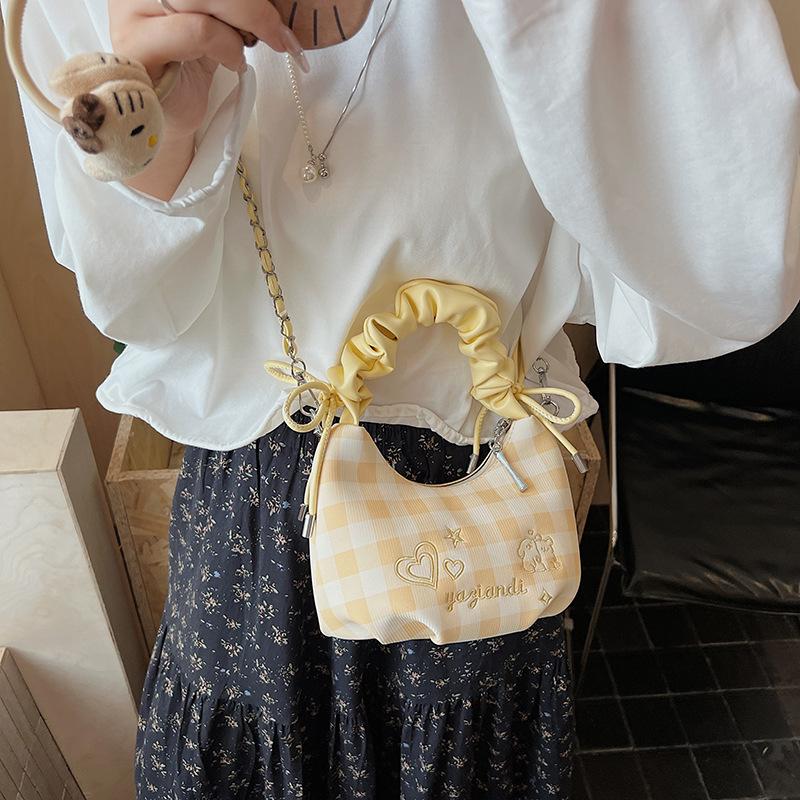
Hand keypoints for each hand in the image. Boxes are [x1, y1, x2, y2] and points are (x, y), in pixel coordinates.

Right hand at [108, 0, 306, 140]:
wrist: (170, 114)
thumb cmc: (187, 68)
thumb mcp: (212, 22)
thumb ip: (227, 5)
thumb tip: (269, 2)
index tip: (276, 16)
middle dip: (252, 6)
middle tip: (279, 33)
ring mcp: (129, 11)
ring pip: (202, 1)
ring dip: (238, 28)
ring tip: (241, 50)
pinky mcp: (138, 45)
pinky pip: (199, 31)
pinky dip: (227, 46)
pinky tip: (232, 62)